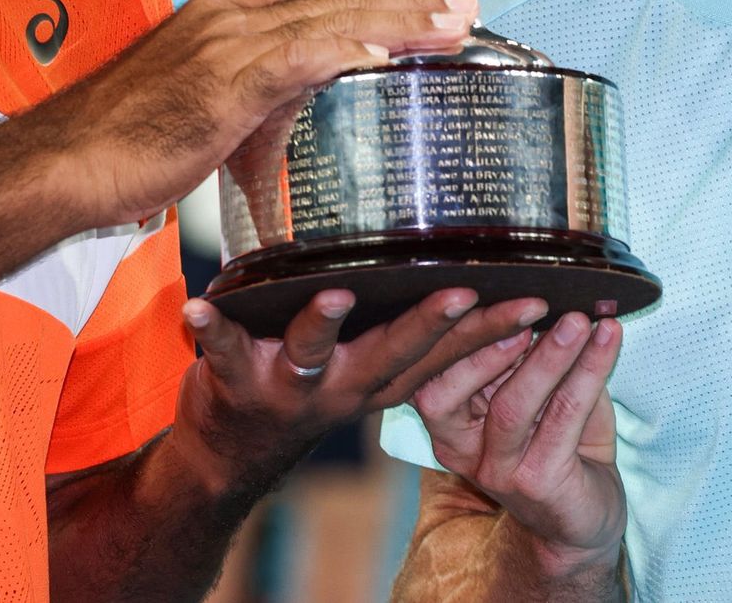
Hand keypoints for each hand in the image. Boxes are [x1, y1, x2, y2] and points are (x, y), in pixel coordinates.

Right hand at [43, 0, 477, 226]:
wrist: (64, 162)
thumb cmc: (126, 137)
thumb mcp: (205, 101)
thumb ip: (258, 93)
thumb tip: (300, 103)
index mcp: (225, 12)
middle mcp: (231, 14)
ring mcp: (229, 44)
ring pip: (333, 16)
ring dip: (401, 17)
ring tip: (456, 19)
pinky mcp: (226, 84)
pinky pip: (303, 58)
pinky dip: (352, 49)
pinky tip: (392, 54)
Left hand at [170, 288, 549, 486]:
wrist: (224, 460)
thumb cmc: (302, 387)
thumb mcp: (359, 373)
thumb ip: (396, 331)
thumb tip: (452, 271)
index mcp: (377, 379)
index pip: (444, 354)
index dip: (489, 331)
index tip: (533, 302)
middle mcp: (343, 386)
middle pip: (393, 353)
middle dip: (427, 324)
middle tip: (460, 293)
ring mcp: (290, 385)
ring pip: (313, 351)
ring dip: (324, 322)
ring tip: (335, 295)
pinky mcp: (236, 377)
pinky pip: (224, 348)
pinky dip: (213, 325)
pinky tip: (198, 305)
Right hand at [410, 312, 626, 565]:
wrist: (584, 521)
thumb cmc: (557, 443)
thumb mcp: (533, 392)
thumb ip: (526, 354)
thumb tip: (543, 296)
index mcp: (448, 420)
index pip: (431, 372)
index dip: (451, 333)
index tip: (480, 290)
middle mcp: (460, 448)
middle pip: (451, 390)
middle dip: (488, 338)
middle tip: (530, 302)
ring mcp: (498, 470)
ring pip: (513, 405)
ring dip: (550, 355)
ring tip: (577, 320)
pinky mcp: (539, 483)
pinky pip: (564, 417)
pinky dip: (589, 370)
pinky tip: (607, 339)